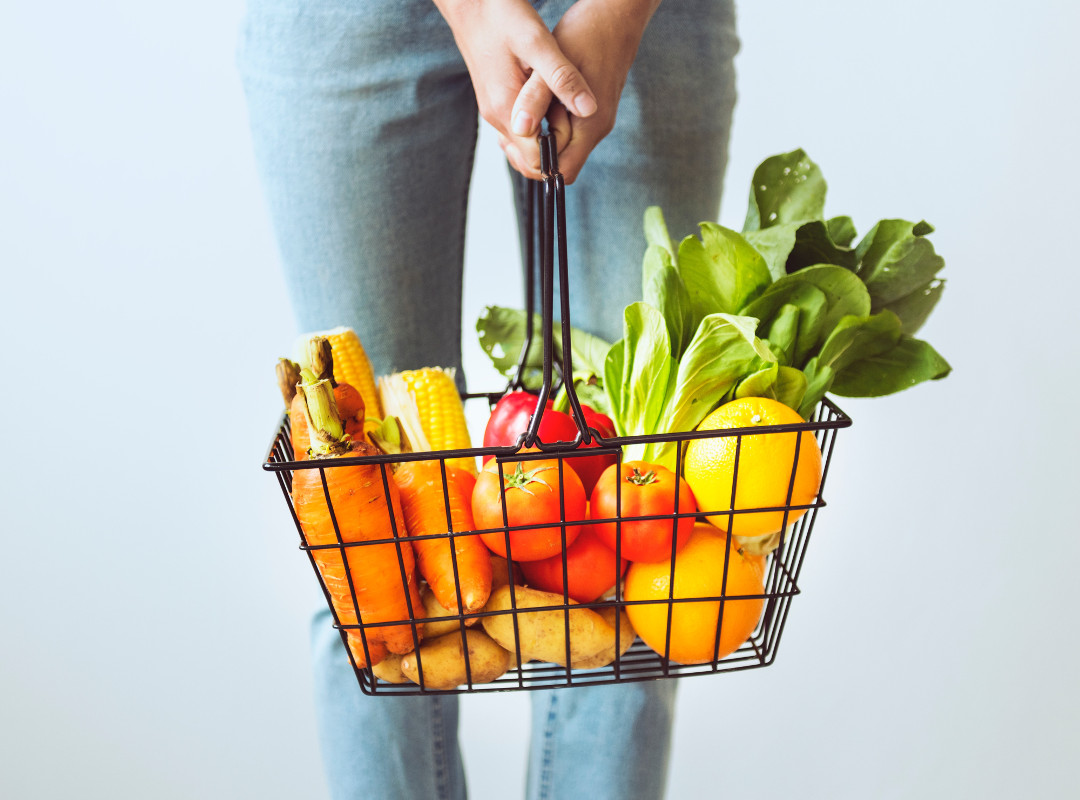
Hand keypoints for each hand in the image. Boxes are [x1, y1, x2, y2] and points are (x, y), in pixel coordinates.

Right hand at [433, 0, 598, 178]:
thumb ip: (562, 78)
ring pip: (522, 148)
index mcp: (506, 110)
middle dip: (554, 154)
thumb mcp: (539, 43)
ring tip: (567, 117)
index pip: (535, 161)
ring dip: (546, 142)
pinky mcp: (495, 102)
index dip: (560, 155)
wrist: (471, 3)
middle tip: (577, 127)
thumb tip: (589, 110)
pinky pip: (517, 131)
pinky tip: (552, 109)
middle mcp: (496, 117)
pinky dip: (536, 130)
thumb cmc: (502, 17)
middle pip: (527, 161)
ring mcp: (493, 111)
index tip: (579, 134)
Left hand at [511, 0, 660, 182]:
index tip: (516, 139)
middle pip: (560, 165)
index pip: (561, 172)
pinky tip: (534, 103)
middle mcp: (596, 130)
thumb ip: (536, 99)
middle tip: (515, 124)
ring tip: (523, 110)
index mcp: (590, 126)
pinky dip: (547, 123)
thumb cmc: (586, 35)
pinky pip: (565, 131)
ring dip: (539, 136)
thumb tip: (520, 130)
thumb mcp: (552, 64)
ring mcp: (595, 123)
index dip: (536, 163)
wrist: (616, 17)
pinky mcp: (590, 112)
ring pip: (561, 148)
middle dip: (534, 151)